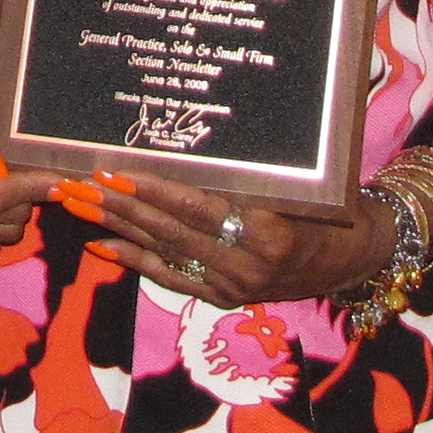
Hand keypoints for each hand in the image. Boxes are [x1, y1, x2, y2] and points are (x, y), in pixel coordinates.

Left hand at [73, 167, 393, 307]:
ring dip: (117, 227)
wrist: (356, 257)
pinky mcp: (226, 297)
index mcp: (269, 231)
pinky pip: (173, 278)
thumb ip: (249, 172)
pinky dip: (135, 260)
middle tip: (77, 182)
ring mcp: (234, 285)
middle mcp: (248, 265)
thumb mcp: (299, 183)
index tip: (115, 171)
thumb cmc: (331, 205)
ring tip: (76, 204)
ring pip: (165, 251)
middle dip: (119, 207)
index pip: (199, 209)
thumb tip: (189, 135)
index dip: (154, 191)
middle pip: (171, 231)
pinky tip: (102, 244)